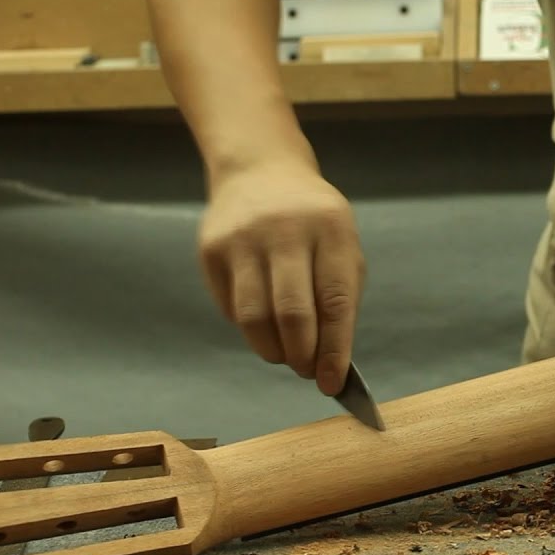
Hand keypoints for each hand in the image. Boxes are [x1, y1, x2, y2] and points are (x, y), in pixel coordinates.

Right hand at [198, 162, 365, 395]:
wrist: (261, 171)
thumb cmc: (314, 223)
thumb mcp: (342, 246)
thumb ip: (339, 298)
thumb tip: (331, 362)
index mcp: (331, 229)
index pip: (335, 302)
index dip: (334, 349)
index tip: (333, 383)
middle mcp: (286, 231)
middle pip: (292, 313)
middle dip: (302, 355)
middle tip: (307, 371)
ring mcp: (244, 238)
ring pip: (255, 317)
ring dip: (272, 350)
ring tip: (285, 355)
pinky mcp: (212, 248)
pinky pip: (232, 307)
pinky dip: (251, 329)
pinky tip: (263, 324)